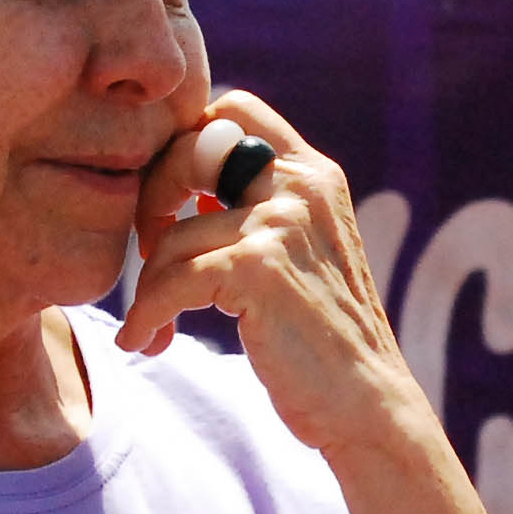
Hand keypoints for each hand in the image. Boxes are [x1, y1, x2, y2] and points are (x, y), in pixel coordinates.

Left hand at [117, 89, 413, 460]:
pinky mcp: (260, 269)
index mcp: (314, 173)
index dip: (182, 143)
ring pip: (173, 234)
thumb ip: (257, 206)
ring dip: (149, 286)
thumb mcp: (300, 250)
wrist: (368, 404)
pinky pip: (171, 281)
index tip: (169, 201)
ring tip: (151, 325)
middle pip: (190, 149)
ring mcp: (282, 224)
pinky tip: (144, 341)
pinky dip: (147, 315)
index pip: (231, 109)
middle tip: (147, 251)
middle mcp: (302, 185)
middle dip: (152, 197)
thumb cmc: (322, 336)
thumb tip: (177, 182)